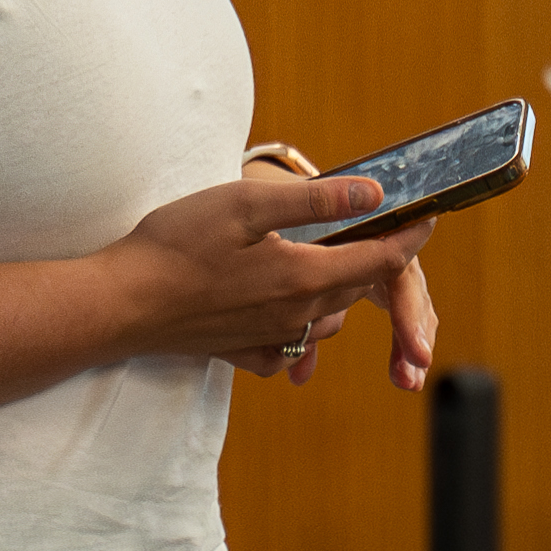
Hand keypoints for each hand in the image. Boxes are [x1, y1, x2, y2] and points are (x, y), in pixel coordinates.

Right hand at [103, 172, 434, 368]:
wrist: (122, 304)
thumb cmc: (177, 245)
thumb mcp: (245, 204)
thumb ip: (315, 201)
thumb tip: (374, 195)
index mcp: (304, 276)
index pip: (380, 259)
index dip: (409, 235)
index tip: (427, 214)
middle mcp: (297, 316)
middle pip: (357, 285)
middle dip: (378, 259)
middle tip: (386, 230)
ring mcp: (271, 339)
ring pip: (329, 316)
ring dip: (340, 290)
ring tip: (334, 261)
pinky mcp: (244, 355)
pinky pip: (293, 346)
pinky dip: (303, 326)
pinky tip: (286, 307)